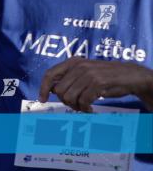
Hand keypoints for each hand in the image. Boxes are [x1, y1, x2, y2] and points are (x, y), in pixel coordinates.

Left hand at [38, 58, 152, 112]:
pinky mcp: (98, 83)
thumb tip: (52, 89)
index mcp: (72, 62)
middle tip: (76, 104)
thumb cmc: (105, 76)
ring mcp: (88, 74)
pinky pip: (83, 101)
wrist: (129, 75)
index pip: (50, 74)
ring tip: (84, 106)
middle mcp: (78, 66)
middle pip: (59, 90)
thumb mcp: (85, 71)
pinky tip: (90, 109)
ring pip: (70, 97)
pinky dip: (85, 109)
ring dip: (76, 106)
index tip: (42, 99)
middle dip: (66, 101)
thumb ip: (70, 77)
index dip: (43, 88)